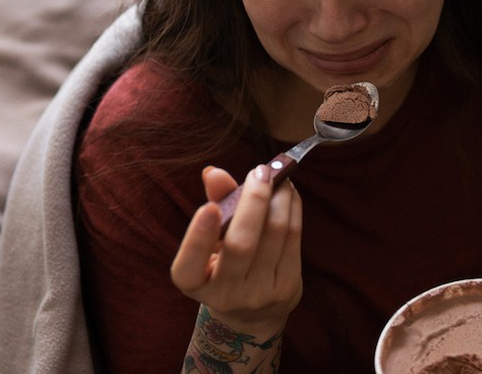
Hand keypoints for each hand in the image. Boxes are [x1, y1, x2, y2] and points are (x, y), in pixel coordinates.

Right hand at [171, 165, 303, 335]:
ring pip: (275, 234)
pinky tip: (288, 194)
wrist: (253, 310)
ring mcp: (259, 294)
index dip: (198, 238)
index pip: (189, 267)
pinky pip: (293, 238)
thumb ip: (214, 203)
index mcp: (194, 283)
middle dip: (254, 201)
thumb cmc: (224, 263)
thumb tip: (214, 172)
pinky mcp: (286, 287)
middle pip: (241, 245)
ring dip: (280, 197)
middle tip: (260, 171)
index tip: (209, 208)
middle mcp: (225, 295)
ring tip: (279, 176)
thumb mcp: (210, 240)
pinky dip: (292, 208)